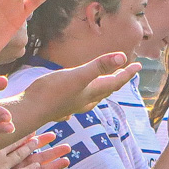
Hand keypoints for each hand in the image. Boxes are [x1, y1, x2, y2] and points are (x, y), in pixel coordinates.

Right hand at [20, 53, 139, 124]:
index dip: (127, 73)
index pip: (115, 82)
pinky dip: (86, 95)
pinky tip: (80, 99)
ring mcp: (73, 105)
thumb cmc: (52, 92)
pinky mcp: (62, 106)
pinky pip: (80, 101)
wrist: (30, 110)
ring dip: (103, 88)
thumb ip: (99, 66)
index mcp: (91, 92)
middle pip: (107, 89)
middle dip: (118, 80)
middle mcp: (85, 100)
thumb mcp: (77, 76)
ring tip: (107, 83)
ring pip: (94, 97)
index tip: (139, 65)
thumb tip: (123, 57)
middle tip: (127, 71)